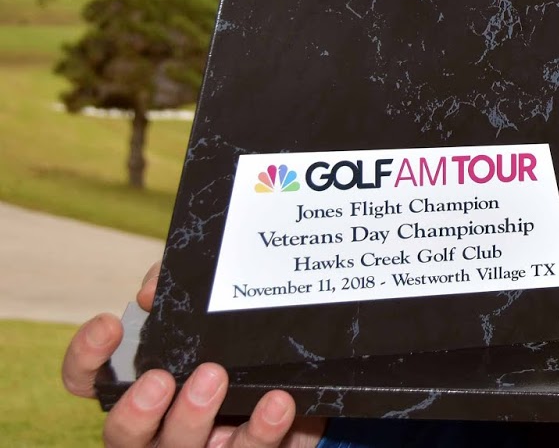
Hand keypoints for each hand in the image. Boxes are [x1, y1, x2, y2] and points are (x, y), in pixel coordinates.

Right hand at [61, 260, 324, 447]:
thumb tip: (151, 290)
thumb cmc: (240, 347)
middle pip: (123, 435)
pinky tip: (278, 403)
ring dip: (193, 419)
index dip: (87, 359)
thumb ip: (182, 292)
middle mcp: (159, 429)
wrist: (307, 383)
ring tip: (216, 378)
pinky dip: (263, 430)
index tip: (111, 324)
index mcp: (142, 388)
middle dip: (137, 411)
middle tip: (162, 379)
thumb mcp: (215, 313)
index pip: (92, 382)